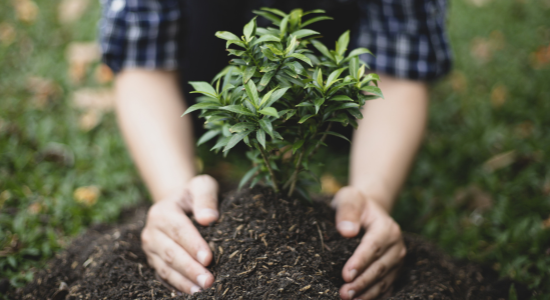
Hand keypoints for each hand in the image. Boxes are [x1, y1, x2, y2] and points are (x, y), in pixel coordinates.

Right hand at [141, 175, 218, 294]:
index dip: (193, 245)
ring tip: (201, 291)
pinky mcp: (154, 261)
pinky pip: (164, 276)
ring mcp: (151, 248)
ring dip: (183, 281)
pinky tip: (191, 291)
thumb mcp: (202, 186)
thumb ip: (206, 197)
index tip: (209, 258)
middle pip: (170, 252)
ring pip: (165, 268)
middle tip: (208, 281)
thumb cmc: (195, 195)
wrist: (180, 204)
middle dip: (189, 268)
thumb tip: (209, 218)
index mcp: (162, 211)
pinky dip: (177, 285)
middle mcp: (152, 231)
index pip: (178, 229)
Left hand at [332, 186, 405, 299]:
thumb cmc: (356, 204)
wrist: (369, 210)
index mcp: (386, 227)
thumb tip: (347, 231)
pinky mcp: (394, 270)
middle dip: (362, 282)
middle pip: (380, 267)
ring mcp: (397, 259)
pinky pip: (386, 286)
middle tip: (344, 294)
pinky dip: (374, 296)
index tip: (345, 275)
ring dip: (367, 293)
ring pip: (384, 280)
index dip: (360, 262)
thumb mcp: (349, 198)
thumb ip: (348, 211)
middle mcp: (396, 245)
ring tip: (349, 299)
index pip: (374, 246)